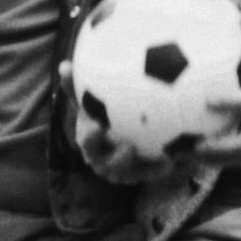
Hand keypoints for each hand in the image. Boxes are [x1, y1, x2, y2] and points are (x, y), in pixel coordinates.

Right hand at [64, 60, 177, 184]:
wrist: (120, 145)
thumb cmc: (101, 119)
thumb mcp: (90, 106)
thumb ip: (78, 89)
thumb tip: (63, 65)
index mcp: (91, 145)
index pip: (87, 143)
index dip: (91, 137)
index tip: (97, 126)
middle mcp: (105, 162)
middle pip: (109, 164)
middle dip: (119, 159)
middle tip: (130, 145)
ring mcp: (125, 173)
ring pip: (135, 173)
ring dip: (147, 166)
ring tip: (162, 155)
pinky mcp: (144, 175)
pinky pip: (155, 172)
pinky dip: (164, 166)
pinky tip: (177, 156)